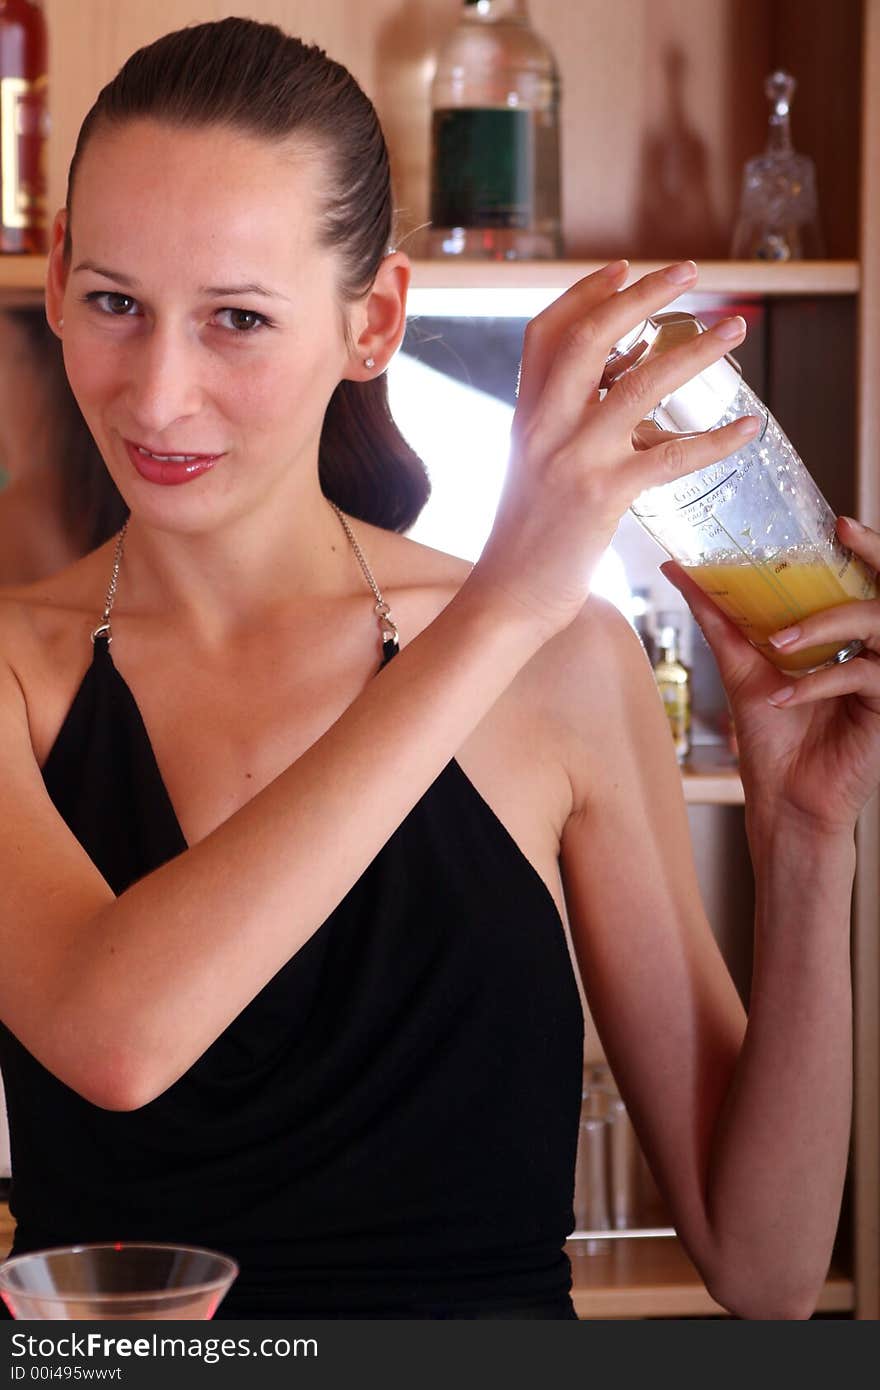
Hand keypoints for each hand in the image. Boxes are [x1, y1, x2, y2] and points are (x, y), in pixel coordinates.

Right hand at [468, 260, 761, 641]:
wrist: (506, 598)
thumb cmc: (527, 540)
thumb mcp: (534, 467)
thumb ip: (567, 427)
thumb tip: (626, 396)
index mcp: (525, 415)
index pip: (546, 333)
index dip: (586, 294)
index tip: (624, 268)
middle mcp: (544, 427)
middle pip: (590, 338)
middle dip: (642, 297)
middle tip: (689, 272)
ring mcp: (573, 459)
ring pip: (640, 385)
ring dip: (695, 352)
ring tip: (735, 329)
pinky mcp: (602, 497)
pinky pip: (670, 457)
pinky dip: (714, 440)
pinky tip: (746, 428)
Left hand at [661, 515, 879, 834]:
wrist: (783, 799)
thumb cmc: (771, 737)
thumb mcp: (741, 666)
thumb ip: (718, 617)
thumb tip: (678, 570)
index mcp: (846, 635)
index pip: (866, 580)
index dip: (867, 548)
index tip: (838, 525)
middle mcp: (873, 650)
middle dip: (873, 557)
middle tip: (845, 536)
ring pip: (879, 624)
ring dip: (827, 625)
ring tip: (780, 644)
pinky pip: (864, 675)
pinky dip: (818, 682)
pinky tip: (782, 697)